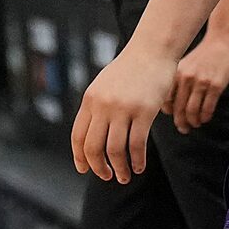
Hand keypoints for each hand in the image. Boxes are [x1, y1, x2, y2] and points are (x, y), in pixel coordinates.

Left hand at [74, 42, 176, 180]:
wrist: (150, 52)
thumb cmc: (128, 71)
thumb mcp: (103, 86)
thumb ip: (96, 107)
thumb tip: (92, 131)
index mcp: (89, 100)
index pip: (78, 135)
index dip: (79, 156)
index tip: (84, 169)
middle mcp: (102, 106)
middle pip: (93, 146)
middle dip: (97, 166)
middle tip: (106, 177)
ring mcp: (122, 109)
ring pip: (115, 149)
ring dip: (119, 168)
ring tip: (124, 177)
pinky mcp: (144, 111)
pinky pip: (137, 143)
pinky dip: (136, 160)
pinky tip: (139, 167)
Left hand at [172, 29, 228, 132]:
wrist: (221, 43)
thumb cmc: (202, 55)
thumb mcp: (183, 65)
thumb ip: (176, 82)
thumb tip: (169, 104)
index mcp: (175, 74)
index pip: (165, 100)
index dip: (168, 112)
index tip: (172, 118)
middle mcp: (185, 78)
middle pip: (178, 107)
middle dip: (180, 121)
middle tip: (183, 128)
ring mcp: (201, 82)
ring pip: (192, 110)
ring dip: (193, 121)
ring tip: (194, 125)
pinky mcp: (216, 85)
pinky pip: (208, 106)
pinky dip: (205, 116)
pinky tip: (205, 119)